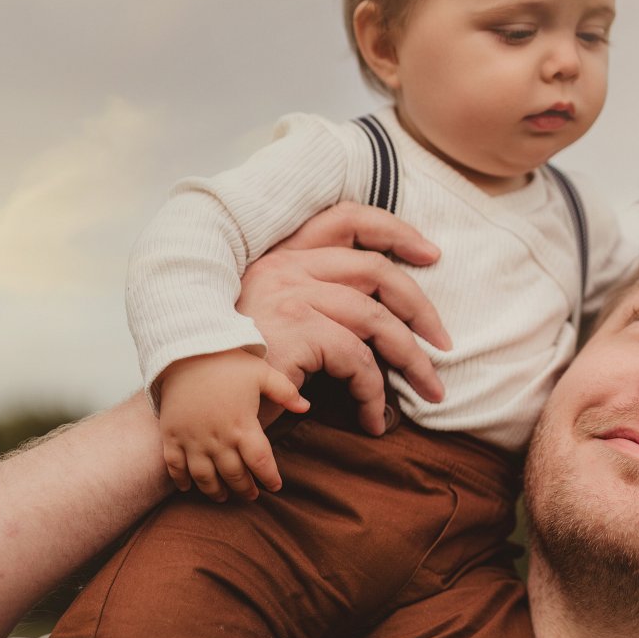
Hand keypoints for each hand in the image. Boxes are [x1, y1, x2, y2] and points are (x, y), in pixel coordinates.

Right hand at [157, 348, 308, 499]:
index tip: (275, 486)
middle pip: (234, 475)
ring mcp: (192, 439)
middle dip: (245, 489)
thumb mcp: (262, 372)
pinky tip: (188, 487)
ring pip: (205, 477)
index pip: (261, 462)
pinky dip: (180, 480)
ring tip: (223, 497)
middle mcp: (218, 438)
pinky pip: (175, 466)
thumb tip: (306, 407)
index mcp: (243, 425)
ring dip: (215, 491)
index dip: (269, 478)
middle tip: (251, 495)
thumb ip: (286, 391)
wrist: (185, 350)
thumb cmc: (226, 361)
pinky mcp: (172, 435)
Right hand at [238, 204, 451, 435]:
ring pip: (375, 319)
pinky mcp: (293, 335)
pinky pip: (357, 361)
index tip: (429, 253)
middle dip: (420, 308)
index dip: (394, 231)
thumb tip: (381, 318)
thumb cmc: (237, 373)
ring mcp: (287, 298)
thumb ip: (317, 305)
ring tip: (431, 391)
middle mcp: (283, 268)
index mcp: (281, 257)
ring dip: (412, 360)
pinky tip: (373, 418)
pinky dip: (374, 393)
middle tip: (444, 344)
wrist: (194, 406)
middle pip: (375, 270)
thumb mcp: (275, 324)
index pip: (344, 219)